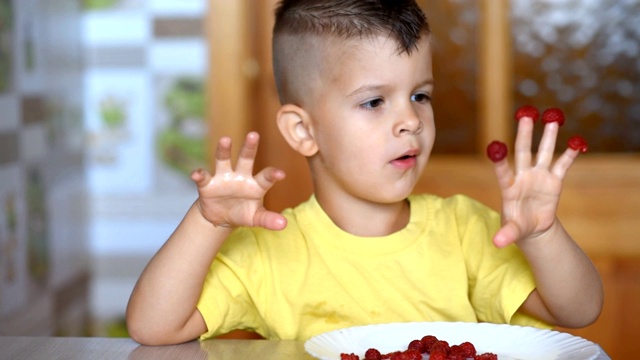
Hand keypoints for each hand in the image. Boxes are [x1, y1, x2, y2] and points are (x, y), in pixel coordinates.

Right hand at [190, 132, 286, 229]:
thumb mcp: (255, 218)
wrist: (220, 217)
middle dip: (249, 147)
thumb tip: (284, 224)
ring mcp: (224, 177)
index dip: (273, 174)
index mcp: (256, 185)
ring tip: (225, 139)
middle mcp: (241, 176)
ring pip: (223, 160)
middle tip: (254, 134)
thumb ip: (268, 220)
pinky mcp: (208, 184)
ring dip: (224, 150)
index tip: (280, 174)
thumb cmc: (243, 213)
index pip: (266, 177)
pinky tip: (196, 174)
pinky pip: (203, 177)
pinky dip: (199, 174)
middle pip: (246, 159)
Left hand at [490, 118, 579, 247]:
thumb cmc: (518, 226)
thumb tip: (497, 244)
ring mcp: (538, 176)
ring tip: (552, 118)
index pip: (503, 172)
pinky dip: (570, 155)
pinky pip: (563, 165)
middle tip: (525, 115)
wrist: (533, 226)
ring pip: (543, 153)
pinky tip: (578, 142)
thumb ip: (506, 234)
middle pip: (522, 152)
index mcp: (509, 188)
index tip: (494, 146)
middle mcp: (523, 177)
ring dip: (547, 136)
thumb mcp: (513, 231)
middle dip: (524, 135)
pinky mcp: (554, 180)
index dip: (499, 161)